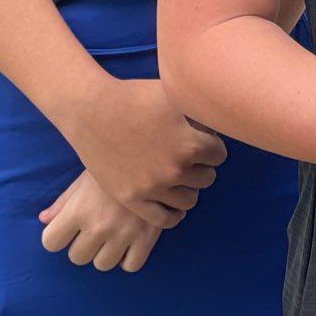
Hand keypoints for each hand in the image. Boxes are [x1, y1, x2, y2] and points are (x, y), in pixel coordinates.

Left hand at [38, 169, 165, 271]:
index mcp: (78, 209)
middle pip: (77, 257)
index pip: (50, 242)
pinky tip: (132, 240)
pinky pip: (131, 265)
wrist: (156, 149)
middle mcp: (98, 225)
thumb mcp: (86, 177)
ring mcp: (124, 233)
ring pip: (103, 264)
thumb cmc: (116, 161)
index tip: (68, 228)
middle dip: (84, 245)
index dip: (57, 236)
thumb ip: (63, 201)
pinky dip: (129, 258)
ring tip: (115, 234)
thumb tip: (44, 220)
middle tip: (96, 228)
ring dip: (106, 252)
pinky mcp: (148, 236)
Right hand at [60, 77, 226, 227]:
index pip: (220, 155)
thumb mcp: (176, 96)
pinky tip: (172, 201)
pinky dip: (173, 214)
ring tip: (179, 176)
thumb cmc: (136, 96)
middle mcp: (175, 169)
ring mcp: (152, 187)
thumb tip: (223, 114)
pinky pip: (164, 220)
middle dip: (201, 166)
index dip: (211, 146)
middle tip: (188, 157)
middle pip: (207, 178)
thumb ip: (202, 109)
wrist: (92, 110)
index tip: (201, 141)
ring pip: (189, 200)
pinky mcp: (131, 199)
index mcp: (191, 143)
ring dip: (188, 188)